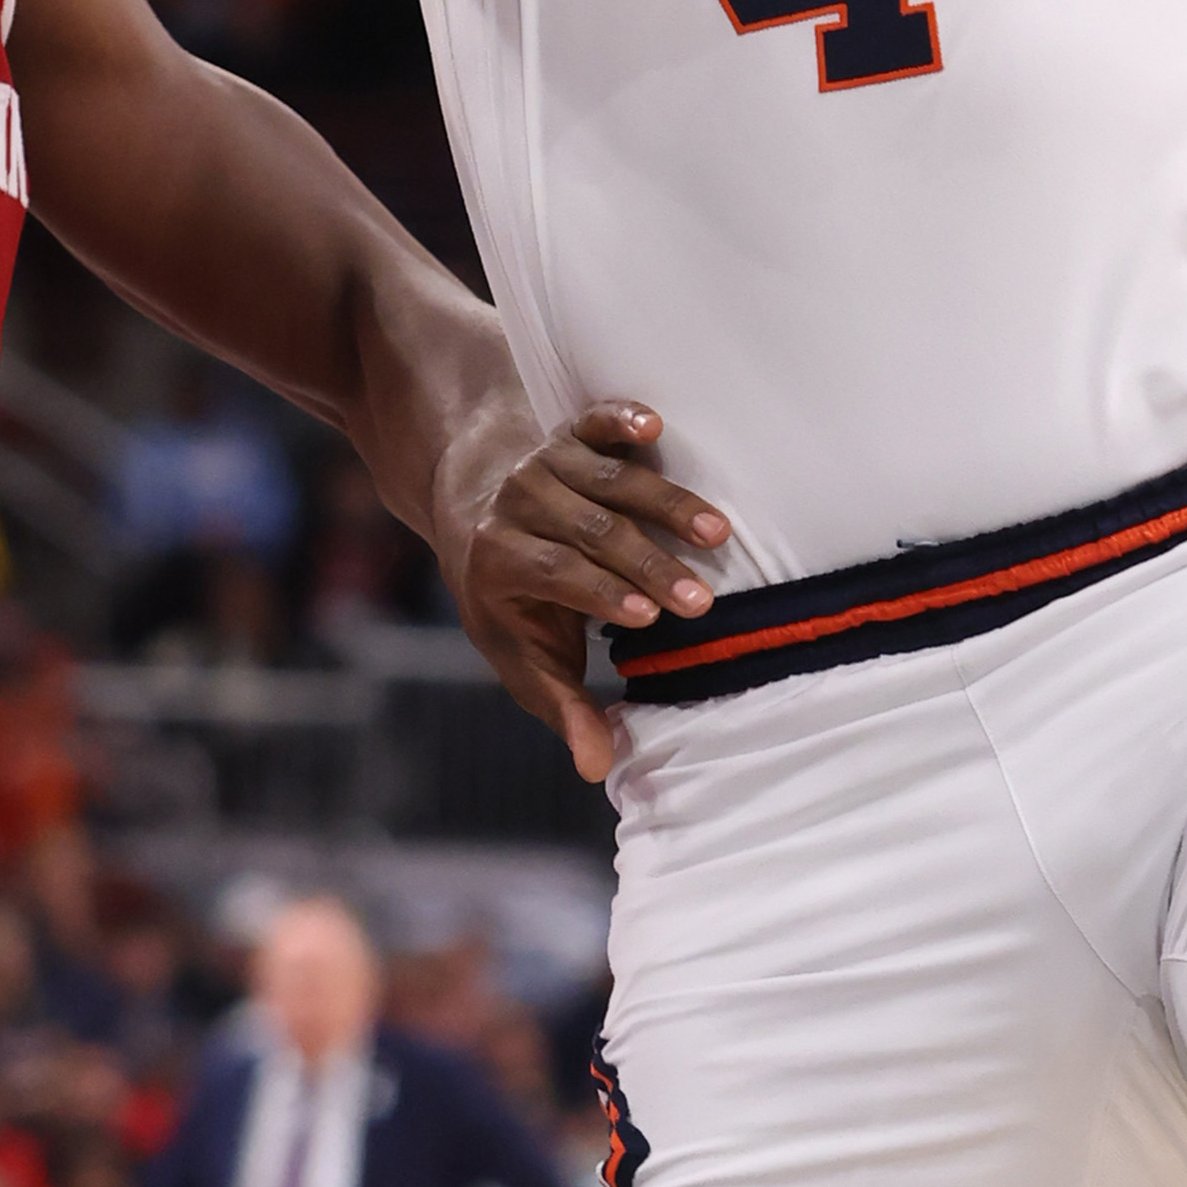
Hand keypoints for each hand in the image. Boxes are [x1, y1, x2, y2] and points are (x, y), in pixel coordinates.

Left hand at [430, 398, 729, 786]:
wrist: (470, 506)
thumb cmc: (506, 598)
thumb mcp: (519, 656)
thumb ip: (560, 706)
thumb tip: (596, 768)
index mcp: (498, 559)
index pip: (554, 574)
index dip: (600, 594)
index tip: (649, 615)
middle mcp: (518, 504)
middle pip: (588, 532)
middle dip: (646, 564)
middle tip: (700, 597)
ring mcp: (544, 463)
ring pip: (607, 481)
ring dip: (663, 504)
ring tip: (716, 533)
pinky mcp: (569, 435)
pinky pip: (596, 423)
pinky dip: (622, 419)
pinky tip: (655, 425)